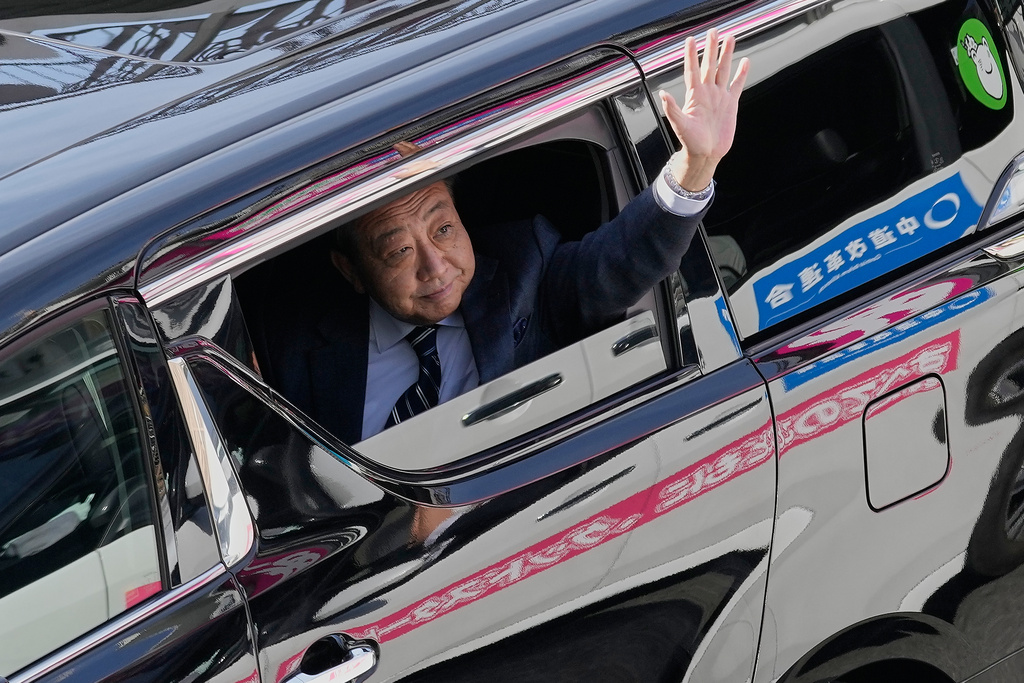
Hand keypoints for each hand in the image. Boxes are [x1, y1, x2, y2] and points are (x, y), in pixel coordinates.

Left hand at [659, 29, 748, 191]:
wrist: (706, 153)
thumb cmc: (691, 142)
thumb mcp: (680, 125)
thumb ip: (672, 109)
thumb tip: (662, 94)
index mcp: (694, 95)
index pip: (693, 70)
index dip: (691, 55)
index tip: (690, 39)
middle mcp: (707, 92)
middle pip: (709, 65)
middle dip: (711, 48)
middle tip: (713, 31)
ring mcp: (719, 96)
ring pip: (723, 70)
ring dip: (726, 55)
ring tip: (730, 38)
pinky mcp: (731, 103)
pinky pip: (736, 85)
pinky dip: (741, 74)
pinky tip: (744, 61)